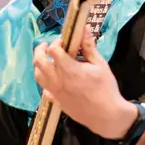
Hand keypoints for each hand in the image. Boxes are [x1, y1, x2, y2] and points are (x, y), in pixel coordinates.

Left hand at [33, 25, 136, 139]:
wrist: (106, 115)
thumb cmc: (105, 88)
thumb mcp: (100, 65)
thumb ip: (89, 47)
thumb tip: (83, 28)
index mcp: (69, 70)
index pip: (53, 50)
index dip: (56, 42)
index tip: (64, 42)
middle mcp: (57, 80)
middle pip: (38, 61)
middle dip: (40, 50)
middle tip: (47, 46)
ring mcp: (55, 92)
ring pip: (38, 75)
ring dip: (40, 65)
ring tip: (48, 60)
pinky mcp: (56, 101)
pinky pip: (44, 88)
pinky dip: (45, 80)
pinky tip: (54, 77)